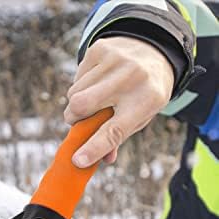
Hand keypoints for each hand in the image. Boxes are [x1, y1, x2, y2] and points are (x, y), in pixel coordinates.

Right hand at [64, 36, 174, 166]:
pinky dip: (80, 86)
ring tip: (94, 98)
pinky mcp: (100, 49)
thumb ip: (119, 137)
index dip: (94, 148)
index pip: (114, 131)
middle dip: (73, 118)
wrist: (155, 49)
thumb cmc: (144, 93)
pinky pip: (76, 78)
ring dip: (76, 103)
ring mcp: (115, 60)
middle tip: (77, 122)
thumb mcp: (141, 116)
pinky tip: (96, 82)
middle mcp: (131, 78)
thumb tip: (103, 159)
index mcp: (145, 101)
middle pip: (81, 106)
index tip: (77, 160)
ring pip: (74, 93)